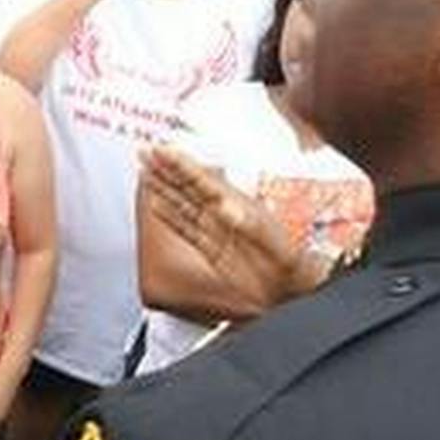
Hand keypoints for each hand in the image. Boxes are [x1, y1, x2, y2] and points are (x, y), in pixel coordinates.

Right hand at [139, 147, 308, 310]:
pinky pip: (184, 227)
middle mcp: (224, 214)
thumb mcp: (274, 243)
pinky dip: (167, 215)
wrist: (294, 289)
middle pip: (188, 186)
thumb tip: (227, 207)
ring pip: (182, 203)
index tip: (164, 150)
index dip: (182, 164)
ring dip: (163, 187)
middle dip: (167, 168)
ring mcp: (216, 230)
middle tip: (146, 151)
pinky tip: (156, 204)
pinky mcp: (210, 248)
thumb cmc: (291, 264)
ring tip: (145, 171)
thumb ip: (251, 224)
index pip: (204, 180)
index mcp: (239, 206)